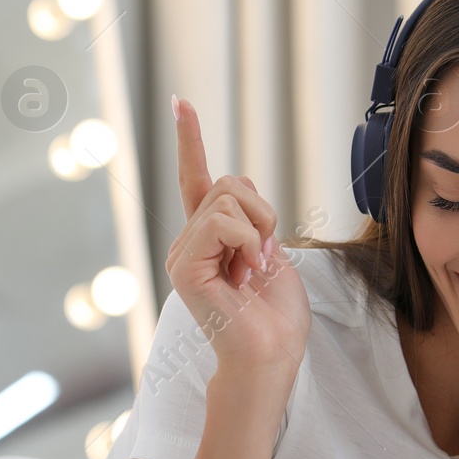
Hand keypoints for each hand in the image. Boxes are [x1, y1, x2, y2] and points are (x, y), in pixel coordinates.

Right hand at [165, 97, 310, 374]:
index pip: (195, 179)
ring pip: (226, 198)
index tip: (181, 103)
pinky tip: (245, 274)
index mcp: (209, 238)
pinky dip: (247, 241)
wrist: (272, 356)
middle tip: (264, 257)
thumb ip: (252, 217)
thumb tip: (237, 179)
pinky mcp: (184, 266)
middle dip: (261, 211)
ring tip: (254, 269)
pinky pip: (220, 222)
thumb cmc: (276, 316)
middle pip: (227, 182)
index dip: (190, 139)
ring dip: (258, 228)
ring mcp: (182, 253)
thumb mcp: (271, 251)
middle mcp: (188, 242)